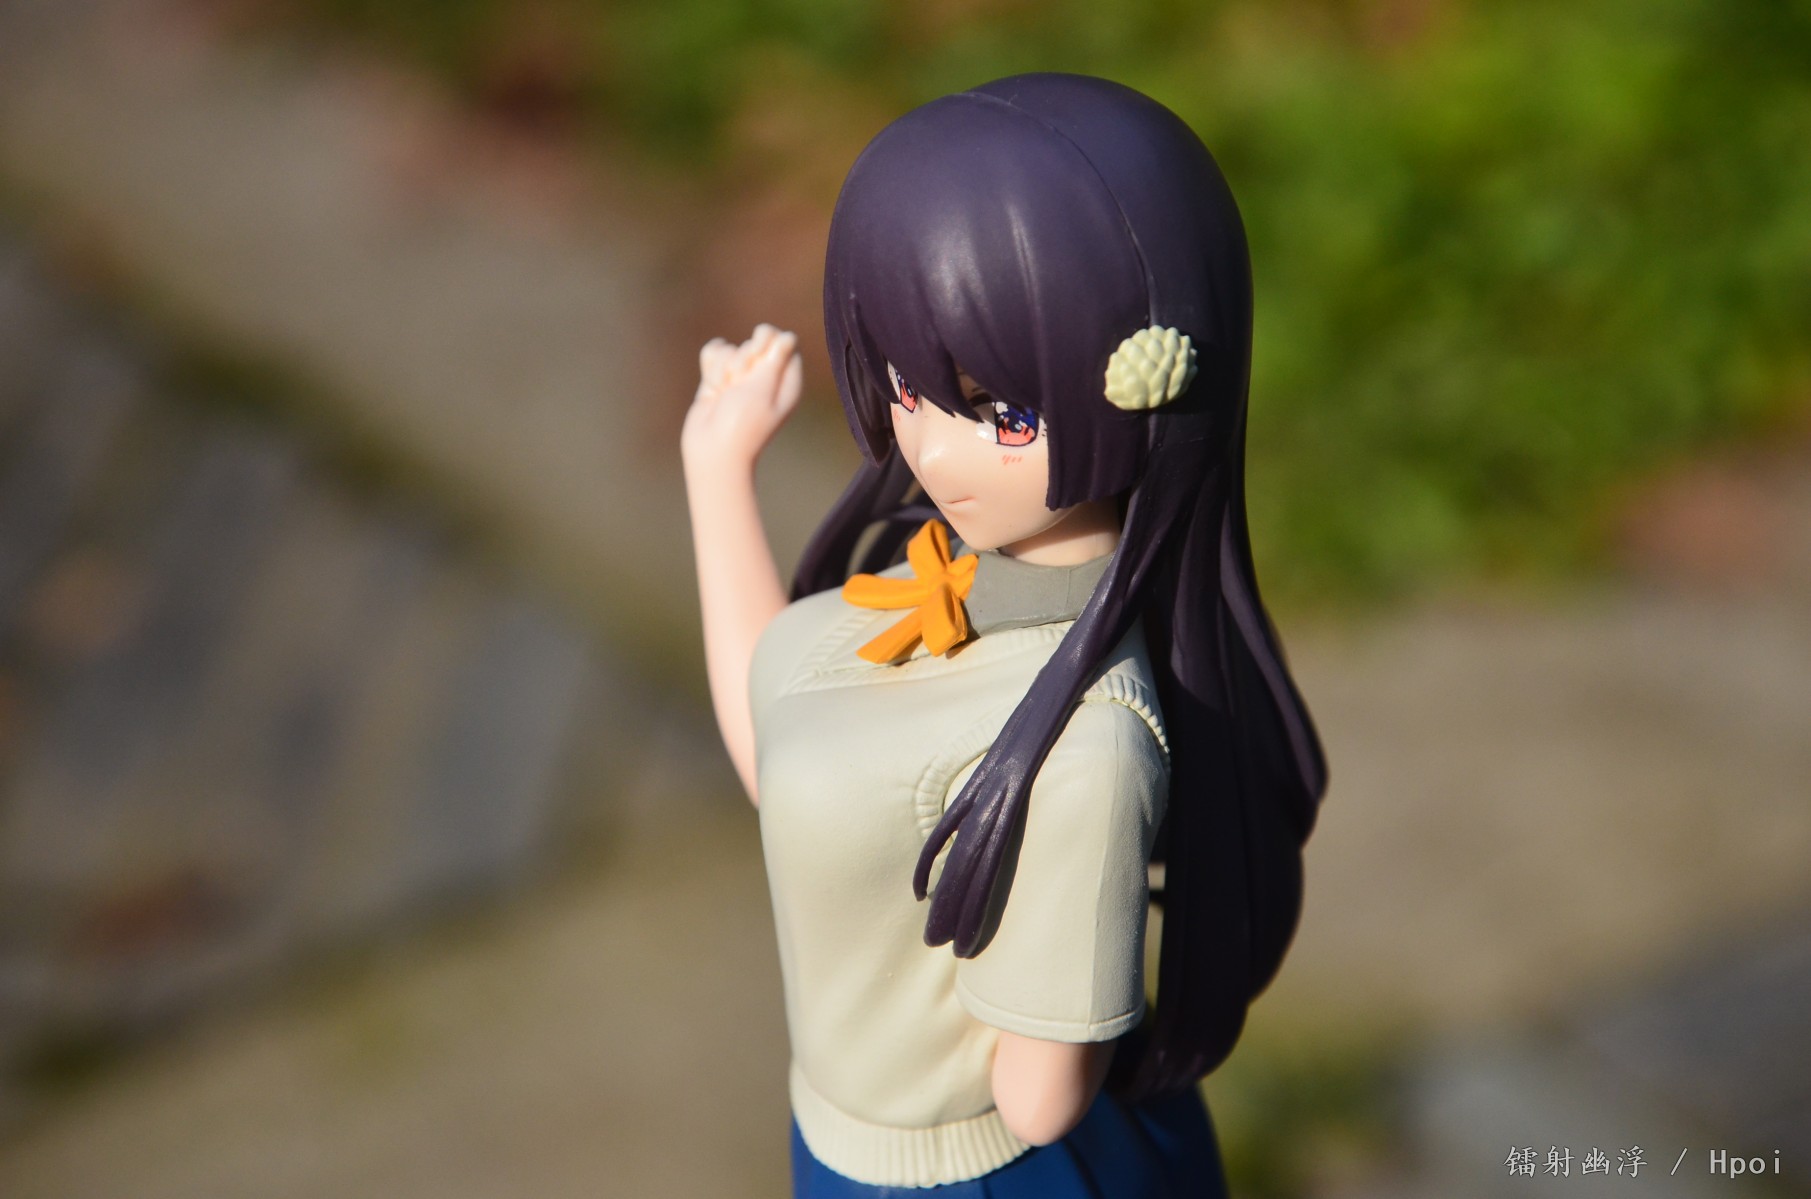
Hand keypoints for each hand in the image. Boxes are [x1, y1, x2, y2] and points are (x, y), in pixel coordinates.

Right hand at [682, 324, 803, 481]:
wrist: (712, 451)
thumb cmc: (742, 425)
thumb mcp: (762, 391)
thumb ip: (774, 360)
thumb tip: (789, 337)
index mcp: (786, 382)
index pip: (786, 342)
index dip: (769, 340)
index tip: (757, 352)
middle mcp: (766, 378)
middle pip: (757, 341)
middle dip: (743, 356)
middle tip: (738, 378)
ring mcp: (741, 378)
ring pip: (732, 349)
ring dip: (723, 367)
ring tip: (723, 391)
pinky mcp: (719, 379)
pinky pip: (714, 354)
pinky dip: (710, 367)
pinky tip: (712, 386)